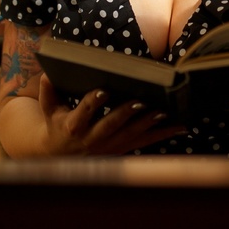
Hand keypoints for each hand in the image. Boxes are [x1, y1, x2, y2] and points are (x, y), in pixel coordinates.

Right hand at [38, 76, 186, 155]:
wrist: (61, 156)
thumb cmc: (57, 124)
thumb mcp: (48, 109)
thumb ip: (48, 91)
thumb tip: (47, 73)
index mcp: (73, 126)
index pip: (84, 112)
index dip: (93, 102)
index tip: (103, 91)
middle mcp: (93, 139)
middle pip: (111, 125)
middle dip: (126, 113)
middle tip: (141, 100)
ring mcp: (110, 146)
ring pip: (132, 135)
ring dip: (148, 123)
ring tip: (163, 111)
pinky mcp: (124, 149)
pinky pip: (146, 141)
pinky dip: (164, 134)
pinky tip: (181, 126)